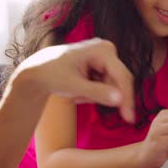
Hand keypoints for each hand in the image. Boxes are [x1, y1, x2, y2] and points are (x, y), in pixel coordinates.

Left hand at [12, 38, 134, 122]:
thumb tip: (120, 99)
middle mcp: (106, 49)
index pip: (122, 76)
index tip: (129, 118)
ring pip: (112, 85)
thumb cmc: (51, 74)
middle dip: (104, 96)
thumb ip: (97, 93)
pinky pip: (105, 84)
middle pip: (119, 81)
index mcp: (102, 50)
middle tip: (82, 101)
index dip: (127, 98)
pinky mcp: (100, 64)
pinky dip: (93, 92)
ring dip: (96, 95)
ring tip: (75, 95)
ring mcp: (104, 56)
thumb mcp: (73, 86)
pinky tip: (78, 91)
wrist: (37, 70)